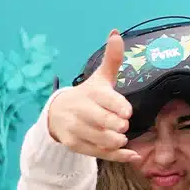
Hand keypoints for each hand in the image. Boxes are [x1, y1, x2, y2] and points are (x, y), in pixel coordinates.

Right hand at [48, 30, 139, 161]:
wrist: (57, 115)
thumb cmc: (87, 96)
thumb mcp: (99, 79)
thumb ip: (111, 60)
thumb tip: (116, 33)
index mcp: (89, 93)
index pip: (106, 100)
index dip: (119, 107)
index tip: (127, 113)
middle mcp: (80, 111)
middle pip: (106, 122)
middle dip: (119, 126)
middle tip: (122, 124)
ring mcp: (76, 129)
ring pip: (104, 140)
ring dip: (118, 141)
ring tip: (121, 136)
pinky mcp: (75, 145)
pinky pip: (100, 154)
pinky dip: (119, 156)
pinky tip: (132, 154)